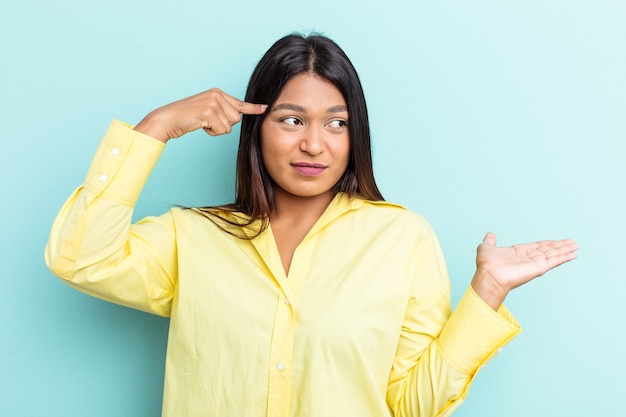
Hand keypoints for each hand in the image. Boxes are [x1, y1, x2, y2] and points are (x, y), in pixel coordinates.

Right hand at [134, 88, 266, 142]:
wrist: (168, 119)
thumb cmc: (186, 117)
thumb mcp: (207, 109)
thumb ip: (222, 110)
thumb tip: (238, 115)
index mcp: (217, 93)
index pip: (240, 103)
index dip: (253, 108)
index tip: (265, 108)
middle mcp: (217, 95)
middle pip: (236, 119)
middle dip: (224, 125)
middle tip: (207, 121)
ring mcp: (213, 103)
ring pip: (230, 126)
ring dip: (217, 129)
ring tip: (202, 123)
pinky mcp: (209, 112)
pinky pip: (222, 130)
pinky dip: (212, 132)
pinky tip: (200, 125)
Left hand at [471, 232, 577, 309]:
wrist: (489, 276)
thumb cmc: (486, 265)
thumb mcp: (486, 248)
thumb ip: (490, 241)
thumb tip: (490, 235)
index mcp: (519, 252)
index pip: (537, 246)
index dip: (547, 243)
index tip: (556, 241)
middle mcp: (529, 258)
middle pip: (548, 250)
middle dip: (560, 246)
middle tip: (572, 242)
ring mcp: (535, 263)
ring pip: (554, 254)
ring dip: (565, 250)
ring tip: (576, 246)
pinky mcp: (539, 267)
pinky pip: (555, 261)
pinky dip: (564, 257)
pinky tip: (573, 255)